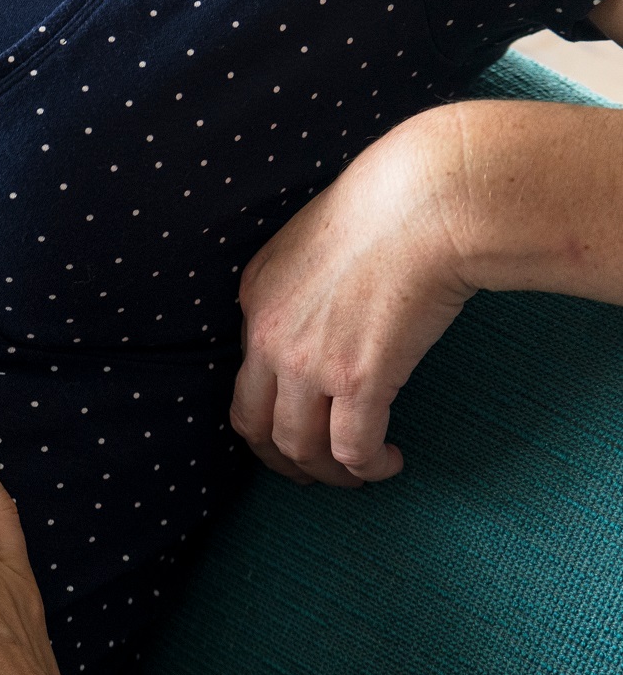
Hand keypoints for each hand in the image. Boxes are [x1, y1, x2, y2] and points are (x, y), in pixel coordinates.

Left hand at [231, 105, 477, 485]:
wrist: (430, 199)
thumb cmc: (393, 202)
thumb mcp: (318, 236)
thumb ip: (306, 280)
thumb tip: (328, 312)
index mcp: (254, 298)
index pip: (243, 377)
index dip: (267, 412)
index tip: (294, 425)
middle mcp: (268, 337)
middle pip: (254, 425)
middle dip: (280, 459)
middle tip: (311, 472)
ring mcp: (308, 363)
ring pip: (299, 447)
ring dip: (327, 473)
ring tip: (358, 474)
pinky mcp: (357, 380)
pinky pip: (350, 448)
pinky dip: (365, 468)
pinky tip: (387, 464)